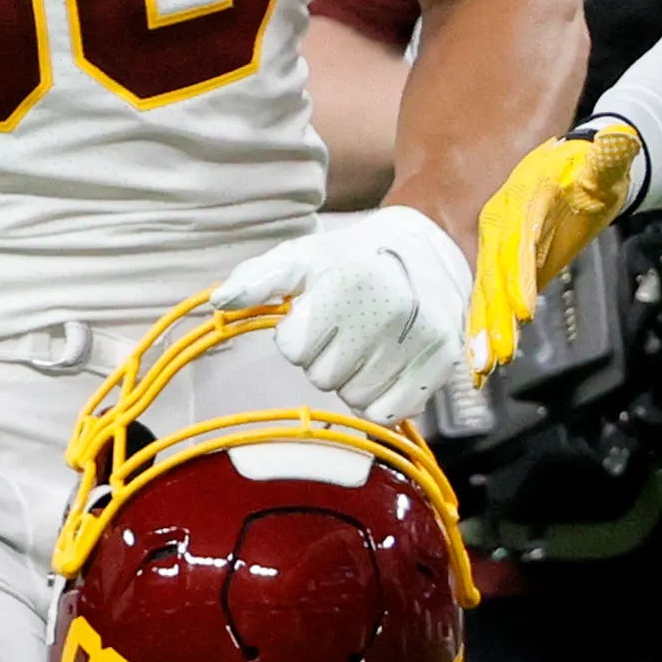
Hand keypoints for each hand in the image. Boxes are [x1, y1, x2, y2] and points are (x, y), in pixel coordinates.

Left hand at [212, 205, 470, 423]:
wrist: (428, 250)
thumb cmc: (351, 259)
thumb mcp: (302, 257)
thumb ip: (258, 279)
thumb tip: (219, 301)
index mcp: (346, 280)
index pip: (295, 348)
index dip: (301, 333)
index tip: (320, 312)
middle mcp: (388, 308)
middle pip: (323, 376)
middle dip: (329, 356)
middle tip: (350, 327)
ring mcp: (419, 336)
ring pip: (355, 398)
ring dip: (355, 378)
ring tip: (372, 342)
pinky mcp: (442, 360)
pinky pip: (389, 411)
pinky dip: (384, 397)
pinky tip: (390, 363)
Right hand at [466, 122, 642, 373]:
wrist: (577, 166)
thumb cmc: (592, 167)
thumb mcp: (603, 161)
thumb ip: (610, 156)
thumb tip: (622, 139)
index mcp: (524, 196)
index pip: (521, 239)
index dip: (521, 275)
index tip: (524, 308)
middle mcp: (502, 221)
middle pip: (496, 272)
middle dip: (495, 314)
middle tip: (495, 354)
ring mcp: (498, 244)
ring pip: (487, 290)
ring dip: (483, 329)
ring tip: (481, 367)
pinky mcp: (502, 263)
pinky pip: (488, 297)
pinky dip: (482, 328)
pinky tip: (479, 364)